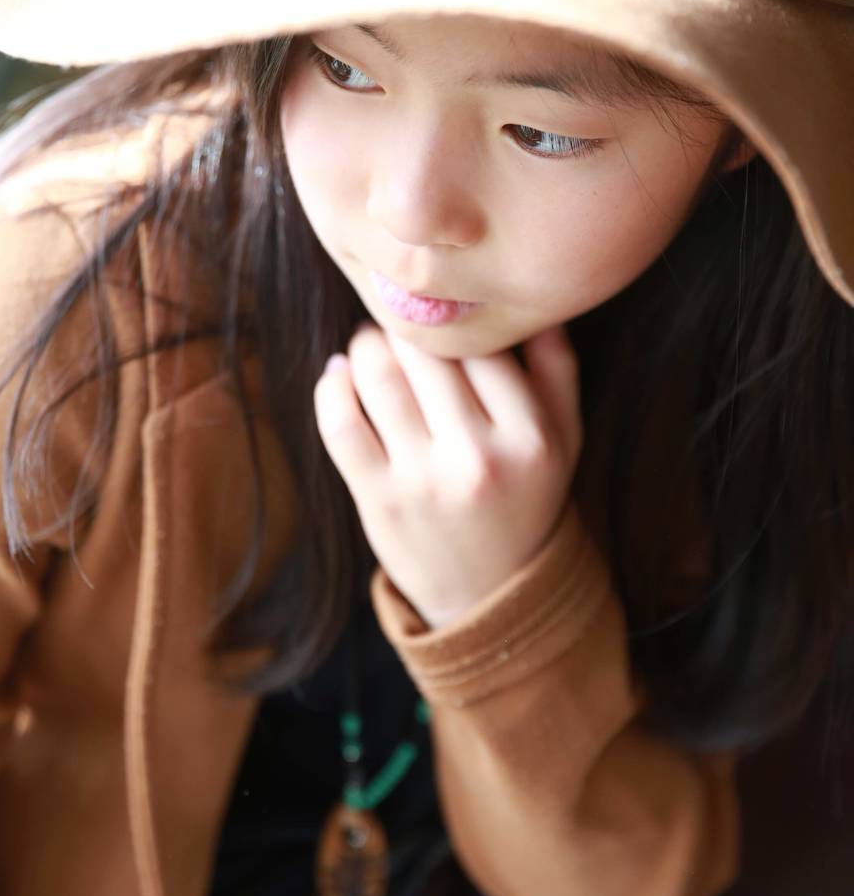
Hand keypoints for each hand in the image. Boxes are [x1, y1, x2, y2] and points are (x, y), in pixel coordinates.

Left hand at [312, 322, 583, 629]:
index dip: (454, 316)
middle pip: (424, 351)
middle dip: (405, 323)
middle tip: (398, 317)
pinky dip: (331, 387)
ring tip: (371, 343)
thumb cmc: (526, 499)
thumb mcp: (564, 440)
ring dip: (366, 345)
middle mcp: (478, 458)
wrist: (490, 593)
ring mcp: (424, 480)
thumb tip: (533, 301)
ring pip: (378, 375)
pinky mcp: (378, 499)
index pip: (482, 343)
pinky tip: (340, 375)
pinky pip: (340, 423)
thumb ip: (557, 368)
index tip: (440, 308)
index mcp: (530, 437)